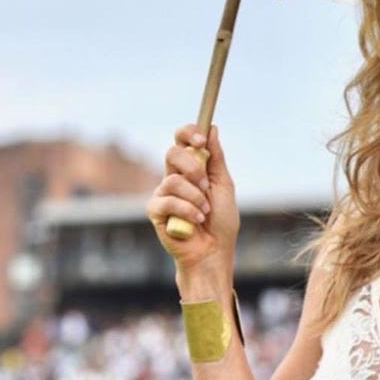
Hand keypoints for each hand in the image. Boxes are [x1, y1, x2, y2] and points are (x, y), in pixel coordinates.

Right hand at [146, 123, 239, 272]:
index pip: (181, 140)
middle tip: (206, 185)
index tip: (201, 139)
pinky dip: (187, 210)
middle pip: (172, 153)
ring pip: (173, 179)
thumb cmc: (221, 221)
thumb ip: (216, 159)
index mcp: (191, 168)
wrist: (214, 250)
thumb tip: (213, 129)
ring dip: (195, 196)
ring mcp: (163, 193)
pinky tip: (196, 221)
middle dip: (193, 167)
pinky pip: (168, 200)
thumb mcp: (223, 185)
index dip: (188, 133)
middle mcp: (174, 177)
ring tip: (204, 212)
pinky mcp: (155, 210)